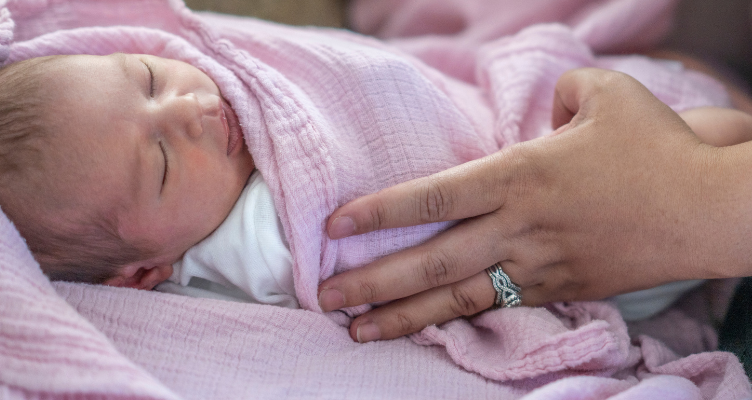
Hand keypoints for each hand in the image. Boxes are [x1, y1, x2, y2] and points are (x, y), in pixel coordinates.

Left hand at [318, 68, 751, 342]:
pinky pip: (497, 306)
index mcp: (519, 174)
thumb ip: (559, 94)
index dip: (378, 211)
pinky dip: (457, 319)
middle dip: (372, 283)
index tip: (334, 227)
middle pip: (430, 261)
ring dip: (403, 317)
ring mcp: (537, 265)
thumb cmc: (656, 147)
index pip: (432, 195)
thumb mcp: (604, 95)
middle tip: (324, 299)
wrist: (710, 210)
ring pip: (457, 298)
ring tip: (358, 332)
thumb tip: (541, 114)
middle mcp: (518, 226)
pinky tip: (427, 329)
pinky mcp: (560, 289)